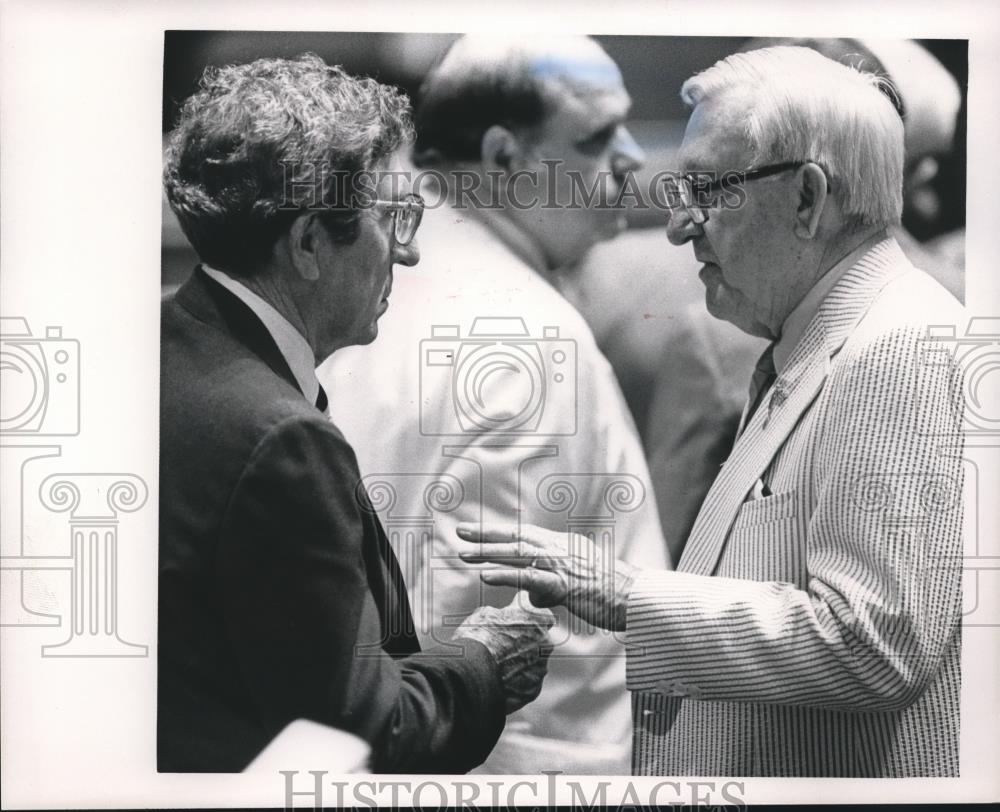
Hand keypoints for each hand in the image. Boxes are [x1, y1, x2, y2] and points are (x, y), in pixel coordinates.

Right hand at [452, 595, 554, 713]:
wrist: (471, 674)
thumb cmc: (477, 639)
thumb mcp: (485, 613)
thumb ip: (504, 612)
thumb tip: (503, 613)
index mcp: (537, 619)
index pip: (542, 614)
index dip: (528, 618)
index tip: (516, 621)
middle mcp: (546, 643)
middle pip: (540, 641)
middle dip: (526, 642)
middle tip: (503, 644)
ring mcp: (541, 668)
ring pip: (534, 663)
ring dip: (521, 662)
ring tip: (497, 664)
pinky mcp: (533, 689)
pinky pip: (526, 683)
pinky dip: (516, 681)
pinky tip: (499, 679)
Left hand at [457, 523, 636, 631]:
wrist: (638, 599)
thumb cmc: (612, 595)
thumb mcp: (577, 586)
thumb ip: (551, 589)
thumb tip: (532, 598)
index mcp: (565, 545)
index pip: (526, 535)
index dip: (501, 532)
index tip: (479, 530)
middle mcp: (561, 548)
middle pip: (517, 537)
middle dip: (487, 534)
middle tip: (461, 531)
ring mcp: (562, 564)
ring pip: (518, 553)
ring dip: (488, 552)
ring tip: (463, 553)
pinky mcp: (564, 583)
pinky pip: (529, 578)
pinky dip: (506, 575)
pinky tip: (485, 575)